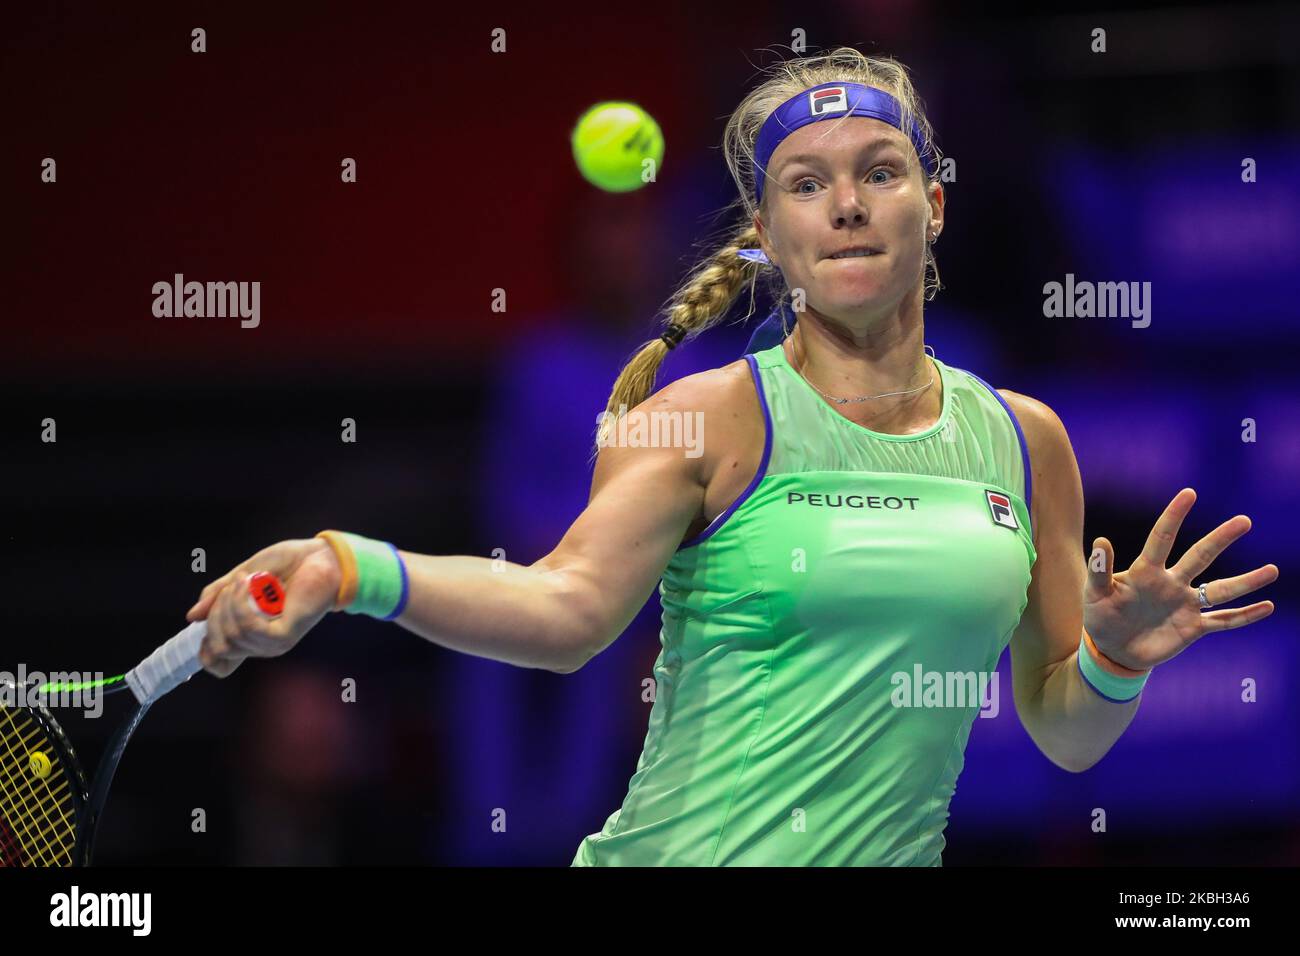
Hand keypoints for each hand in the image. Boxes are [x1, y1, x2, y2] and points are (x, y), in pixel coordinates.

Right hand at [186, 537, 341, 677]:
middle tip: (234, 584)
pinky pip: (247, 627)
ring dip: (230, 601)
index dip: (203, 649)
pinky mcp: (285, 636)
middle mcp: (260, 644)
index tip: (205, 620)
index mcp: (250, 635)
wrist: (322, 557)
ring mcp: (273, 643)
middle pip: (218, 646)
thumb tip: (193, 617)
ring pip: (231, 636)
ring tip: (248, 578)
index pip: (219, 665)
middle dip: (216, 610)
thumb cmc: (288, 565)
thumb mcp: (242, 578)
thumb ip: (218, 596)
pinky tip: (253, 583)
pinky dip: (242, 602)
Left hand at [1083, 488, 1277, 671]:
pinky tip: (1268, 607)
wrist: (1112, 649)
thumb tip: (1101, 541)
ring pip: (1221, 590)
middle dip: (1220, 539)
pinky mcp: (1193, 628)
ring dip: (1246, 582)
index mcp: (1146, 571)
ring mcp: (1185, 604)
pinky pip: (1224, 621)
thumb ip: (1098, 570)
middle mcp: (1171, 583)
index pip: (1162, 537)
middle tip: (1244, 521)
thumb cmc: (1101, 616)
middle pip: (1200, 556)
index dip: (1174, 516)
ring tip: (1272, 570)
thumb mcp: (1094, 594)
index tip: (1189, 493)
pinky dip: (1245, 615)